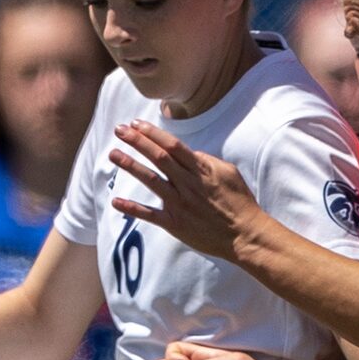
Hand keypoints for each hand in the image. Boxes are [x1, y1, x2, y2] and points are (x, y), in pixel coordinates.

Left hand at [107, 121, 261, 261]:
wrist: (245, 235)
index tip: (137, 124)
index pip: (172, 145)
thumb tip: (189, 153)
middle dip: (137, 141)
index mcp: (201, 170)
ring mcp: (180, 204)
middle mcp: (188, 184)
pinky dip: (132, 208)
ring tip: (113, 154)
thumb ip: (206, 161)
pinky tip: (115, 201)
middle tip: (119, 130)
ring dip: (130, 166)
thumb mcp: (228, 172)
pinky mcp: (176, 225)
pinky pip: (150, 215)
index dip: (153, 133)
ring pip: (151, 180)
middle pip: (158, 157)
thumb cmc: (239, 202)